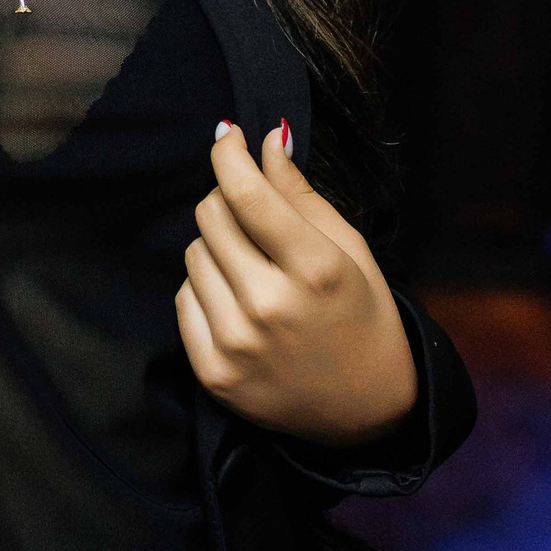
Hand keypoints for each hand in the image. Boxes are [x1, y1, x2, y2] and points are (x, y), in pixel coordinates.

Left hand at [175, 121, 417, 446]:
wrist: (366, 413)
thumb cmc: (363, 318)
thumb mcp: (349, 250)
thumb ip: (301, 194)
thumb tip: (266, 138)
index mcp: (316, 270)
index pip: (247, 194)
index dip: (229, 154)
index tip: (228, 136)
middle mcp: (271, 306)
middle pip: (211, 216)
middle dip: (228, 201)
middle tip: (253, 213)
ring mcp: (237, 344)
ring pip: (193, 254)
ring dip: (217, 247)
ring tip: (255, 269)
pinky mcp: (213, 373)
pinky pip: (184, 298)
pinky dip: (207, 289)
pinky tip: (240, 304)